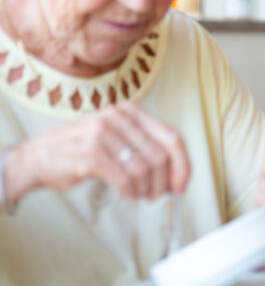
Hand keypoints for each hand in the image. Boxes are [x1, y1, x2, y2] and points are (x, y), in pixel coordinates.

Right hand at [11, 103, 189, 201]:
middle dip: (163, 181)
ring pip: (144, 169)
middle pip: (160, 155)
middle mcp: (118, 117)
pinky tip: (127, 194)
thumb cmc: (82, 150)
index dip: (182, 163)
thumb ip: (145, 148)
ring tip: (140, 195)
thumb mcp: (118, 138)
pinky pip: (125, 179)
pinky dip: (131, 192)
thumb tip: (176, 175)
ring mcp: (103, 134)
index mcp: (131, 111)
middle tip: (157, 195)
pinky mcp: (90, 154)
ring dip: (146, 189)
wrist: (38, 156)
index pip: (172, 136)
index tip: (182, 185)